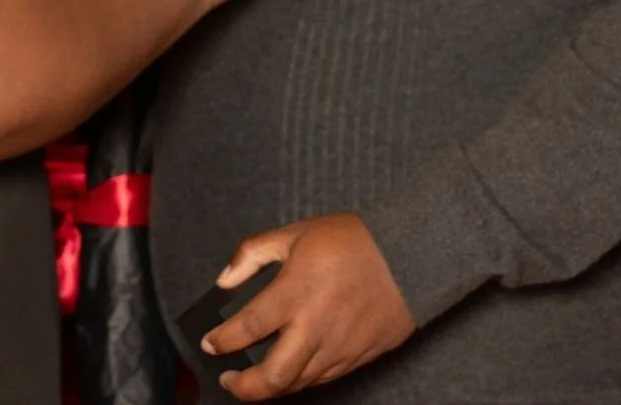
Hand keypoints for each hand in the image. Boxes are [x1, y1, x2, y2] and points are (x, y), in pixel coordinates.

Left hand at [200, 214, 415, 399]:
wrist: (410, 255)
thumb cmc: (353, 241)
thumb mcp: (295, 233)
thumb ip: (252, 254)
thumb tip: (225, 279)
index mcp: (295, 292)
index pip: (248, 328)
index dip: (222, 341)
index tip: (210, 343)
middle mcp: (315, 326)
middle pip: (272, 376)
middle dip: (243, 387)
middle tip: (229, 379)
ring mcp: (338, 347)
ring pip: (297, 384)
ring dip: (271, 388)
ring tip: (255, 379)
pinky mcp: (358, 357)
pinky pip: (323, 379)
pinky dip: (300, 380)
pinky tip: (290, 371)